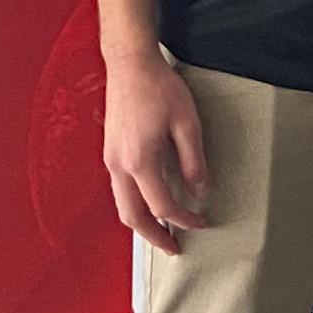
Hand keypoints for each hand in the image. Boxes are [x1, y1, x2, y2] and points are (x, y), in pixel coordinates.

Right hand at [104, 47, 208, 251]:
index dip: (184, 219)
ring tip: (162, 231)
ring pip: (122, 205)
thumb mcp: (187, 123)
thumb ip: (194, 160)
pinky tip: (149, 203)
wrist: (130, 64)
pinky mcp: (110, 151)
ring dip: (141, 224)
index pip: (163, 205)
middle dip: (153, 236)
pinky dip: (134, 205)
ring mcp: (111, 159)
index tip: (201, 223)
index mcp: (140, 161)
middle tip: (174, 248)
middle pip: (133, 216)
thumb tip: (201, 191)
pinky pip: (119, 190)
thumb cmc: (159, 88)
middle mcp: (119, 165)